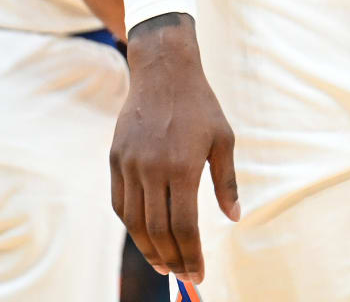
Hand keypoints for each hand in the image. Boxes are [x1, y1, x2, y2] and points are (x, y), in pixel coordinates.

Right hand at [110, 14, 239, 287]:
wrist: (163, 72)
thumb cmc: (200, 106)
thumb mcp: (223, 139)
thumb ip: (226, 182)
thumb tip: (234, 218)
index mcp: (182, 167)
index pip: (184, 226)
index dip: (191, 254)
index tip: (198, 273)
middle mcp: (152, 170)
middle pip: (158, 230)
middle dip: (172, 258)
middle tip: (183, 276)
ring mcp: (130, 166)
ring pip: (135, 222)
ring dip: (149, 248)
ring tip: (164, 264)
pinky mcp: (115, 160)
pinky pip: (120, 203)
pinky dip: (131, 225)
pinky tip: (144, 236)